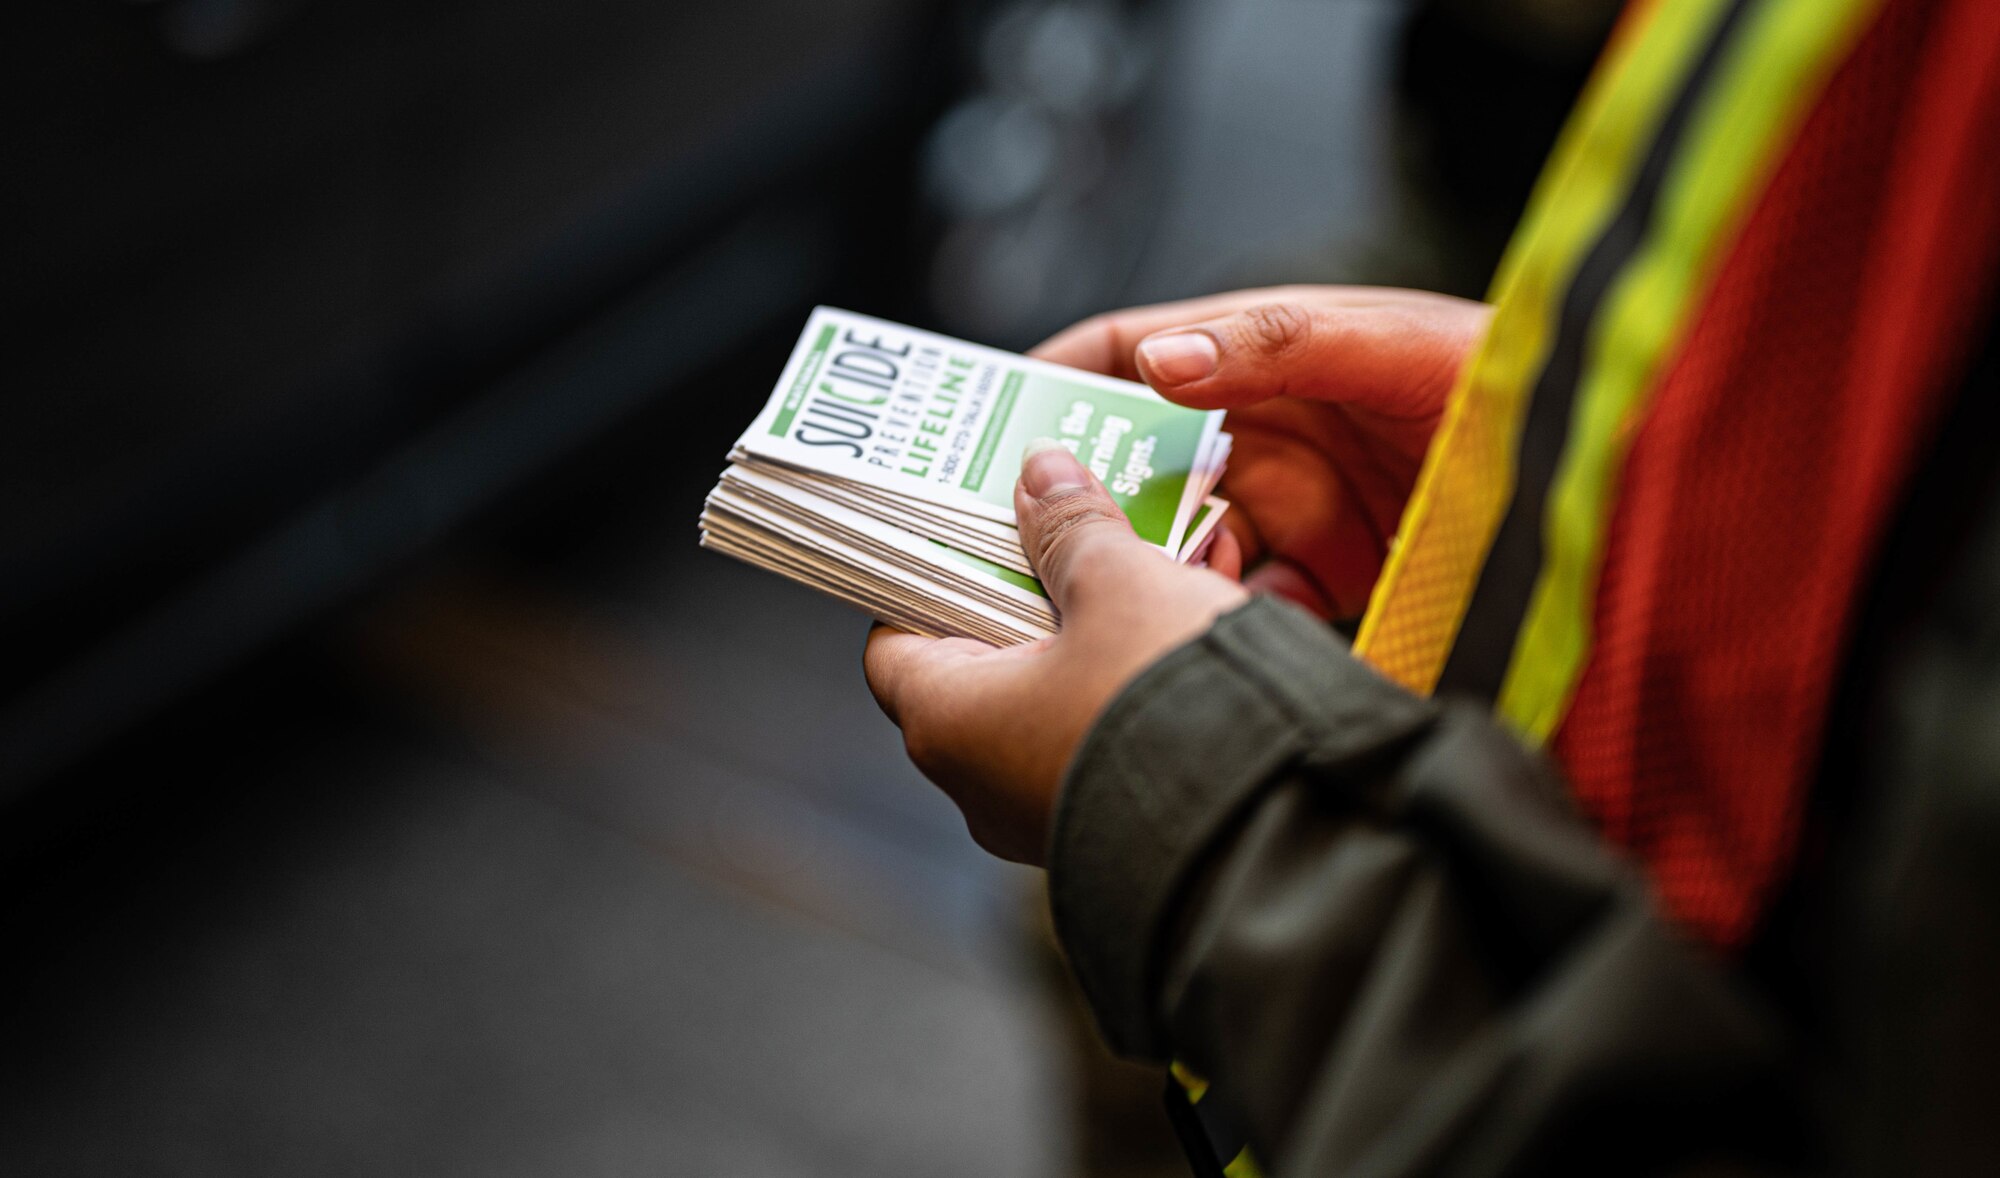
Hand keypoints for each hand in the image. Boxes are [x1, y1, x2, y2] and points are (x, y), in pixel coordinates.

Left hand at [864, 442, 1249, 864]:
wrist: (1281, 834)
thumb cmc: (1171, 713)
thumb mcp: (1121, 587)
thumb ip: (1074, 528)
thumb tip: (1041, 475)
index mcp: (950, 723)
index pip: (896, 643)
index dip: (932, 578)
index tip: (980, 530)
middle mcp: (985, 784)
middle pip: (990, 659)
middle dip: (1044, 584)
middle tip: (1084, 527)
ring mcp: (1051, 814)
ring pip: (1064, 690)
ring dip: (1110, 620)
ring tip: (1171, 554)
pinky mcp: (1120, 826)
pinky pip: (1115, 729)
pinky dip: (1146, 671)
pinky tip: (1207, 610)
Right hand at [1033, 286, 1490, 617]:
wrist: (1621, 475)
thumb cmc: (1519, 380)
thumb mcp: (1397, 344)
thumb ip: (1280, 345)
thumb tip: (1161, 358)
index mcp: (1263, 357)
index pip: (1128, 358)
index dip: (1052, 386)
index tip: (988, 433)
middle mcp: (1267, 434)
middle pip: (1139, 469)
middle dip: (1093, 510)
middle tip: (1043, 553)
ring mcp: (1296, 511)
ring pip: (1183, 549)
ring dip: (1161, 578)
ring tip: (1151, 604)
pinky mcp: (1332, 581)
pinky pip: (1247, 608)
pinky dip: (1227, 625)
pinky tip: (1228, 637)